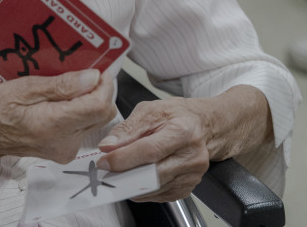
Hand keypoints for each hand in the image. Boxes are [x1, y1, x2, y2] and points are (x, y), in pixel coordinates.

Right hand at [0, 70, 117, 164]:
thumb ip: (61, 85)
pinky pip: (84, 126)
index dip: (103, 84)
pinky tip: (62, 99)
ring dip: (89, 99)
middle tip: (82, 72)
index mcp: (54, 125)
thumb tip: (92, 78)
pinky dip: (79, 110)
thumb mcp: (24, 88)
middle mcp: (64, 142)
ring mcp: (65, 149)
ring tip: (67, 84)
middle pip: (102, 114)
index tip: (96, 67)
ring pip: (96, 120)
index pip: (99, 106)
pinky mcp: (63, 150)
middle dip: (98, 90)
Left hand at [96, 98, 213, 203]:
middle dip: (124, 174)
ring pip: (154, 188)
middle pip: (152, 173)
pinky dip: (143, 190)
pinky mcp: (187, 188)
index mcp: (182, 131)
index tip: (104, 161)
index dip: (123, 158)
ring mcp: (192, 175)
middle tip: (106, 170)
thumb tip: (107, 146)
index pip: (149, 151)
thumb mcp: (150, 111)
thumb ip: (127, 129)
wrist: (202, 126)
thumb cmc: (176, 115)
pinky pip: (159, 195)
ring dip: (131, 184)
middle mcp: (191, 156)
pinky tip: (136, 178)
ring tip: (118, 173)